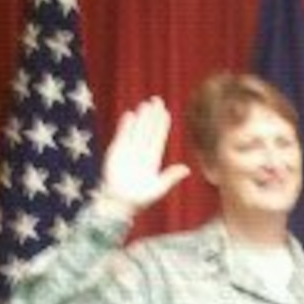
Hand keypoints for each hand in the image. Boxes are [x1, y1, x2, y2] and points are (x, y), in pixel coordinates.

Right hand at [98, 98, 190, 213]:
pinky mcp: (116, 151)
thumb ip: (171, 177)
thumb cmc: (139, 200)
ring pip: (137, 130)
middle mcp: (141, 152)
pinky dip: (126, 126)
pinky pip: (122, 136)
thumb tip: (187, 169)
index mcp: (152, 159)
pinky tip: (130, 115)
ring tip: (145, 104)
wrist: (118, 203)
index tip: (166, 112)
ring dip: (141, 118)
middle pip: (148, 130)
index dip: (162, 125)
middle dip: (153, 116)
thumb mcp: (158, 188)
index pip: (158, 137)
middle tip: (157, 100)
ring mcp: (128, 150)